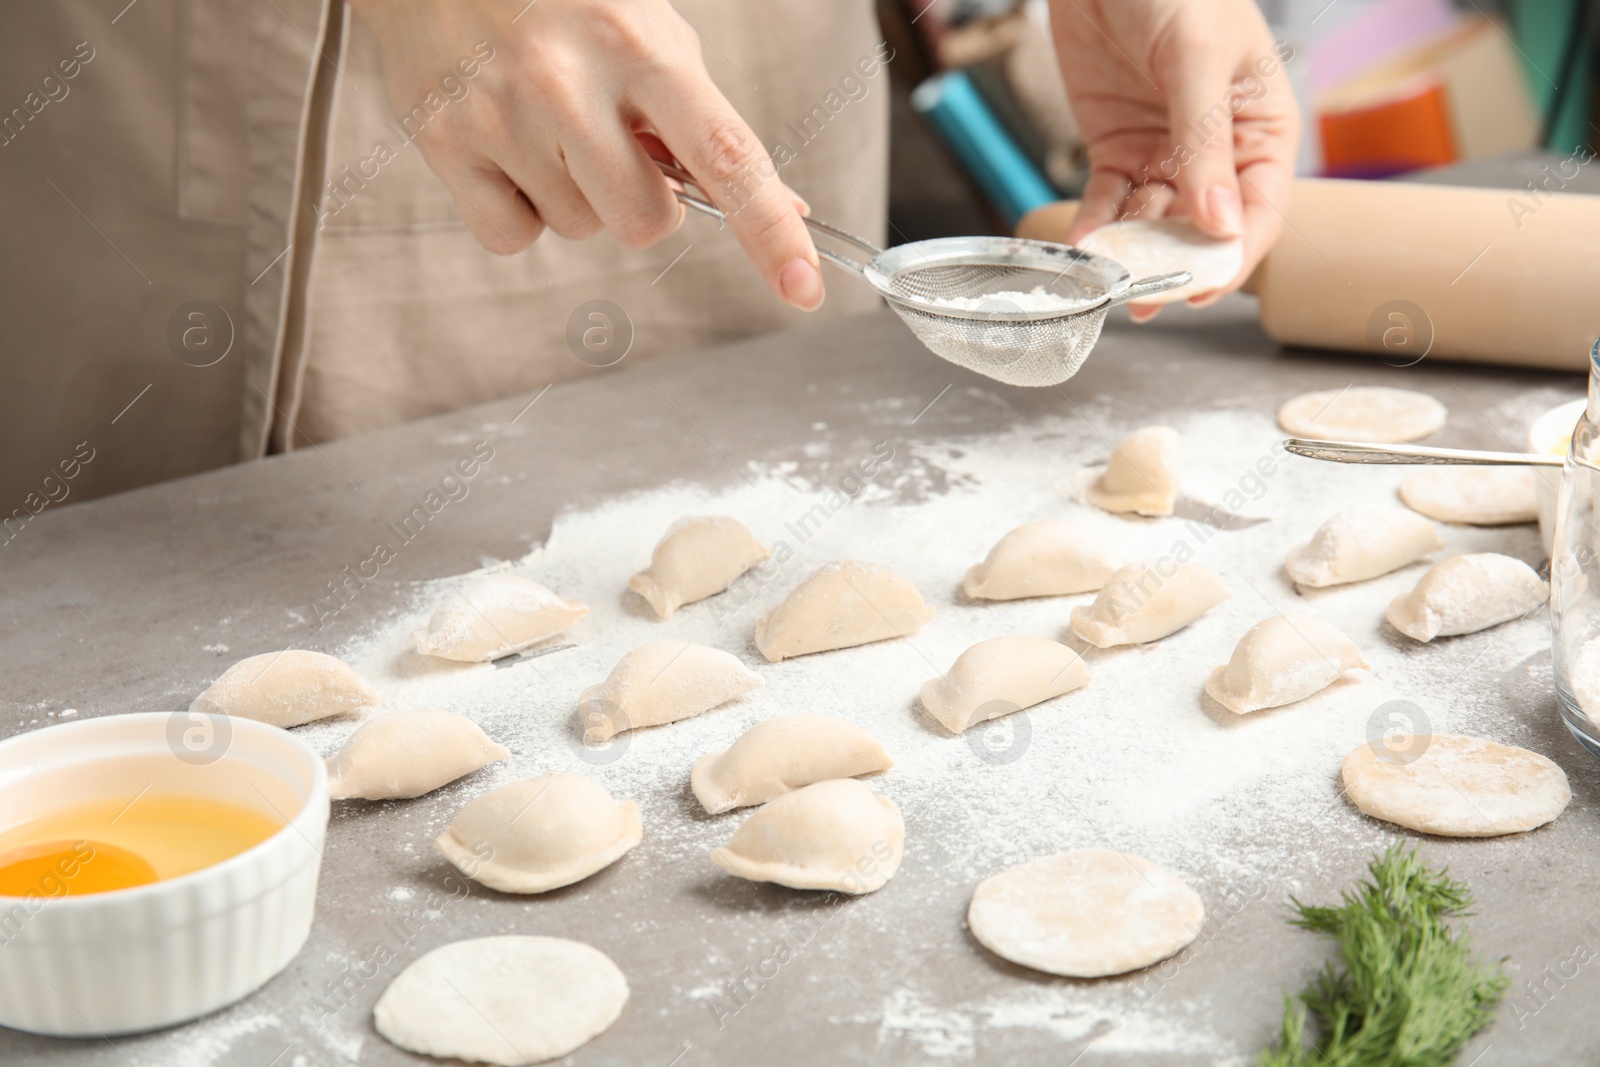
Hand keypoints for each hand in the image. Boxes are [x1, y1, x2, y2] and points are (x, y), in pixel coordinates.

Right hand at [349, 0, 824, 309]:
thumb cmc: (565, 3)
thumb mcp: (650, 37)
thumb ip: (707, 123)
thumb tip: (786, 208)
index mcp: (641, 48)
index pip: (725, 156)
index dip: (770, 230)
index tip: (805, 288)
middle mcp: (569, 83)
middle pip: (645, 223)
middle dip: (643, 203)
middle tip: (612, 145)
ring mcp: (501, 115)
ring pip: (578, 229)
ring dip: (576, 196)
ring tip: (545, 125)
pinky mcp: (444, 143)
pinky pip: (512, 237)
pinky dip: (518, 209)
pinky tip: (506, 148)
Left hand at [1048, 0, 1298, 315]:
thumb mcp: (1196, 58)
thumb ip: (1205, 143)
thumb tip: (1220, 223)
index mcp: (1262, 128)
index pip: (1260, 210)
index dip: (1235, 255)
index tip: (1203, 288)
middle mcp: (1218, 152)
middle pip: (1204, 229)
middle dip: (1177, 265)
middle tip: (1149, 297)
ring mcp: (1165, 154)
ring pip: (1153, 223)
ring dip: (1133, 253)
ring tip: (1111, 279)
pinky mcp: (1118, 150)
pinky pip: (1108, 201)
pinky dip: (1095, 227)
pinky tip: (1084, 249)